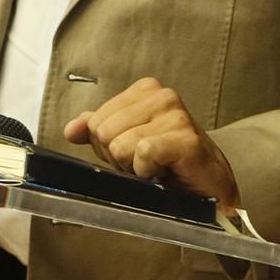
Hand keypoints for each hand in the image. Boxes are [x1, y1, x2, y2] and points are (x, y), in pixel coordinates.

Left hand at [64, 78, 239, 210]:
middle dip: (118, 156)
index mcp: (145, 90)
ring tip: (156, 168)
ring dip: (133, 167)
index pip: (95, 120)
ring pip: (120, 144)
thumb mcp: (125, 143)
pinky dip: (147, 171)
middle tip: (145, 163)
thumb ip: (97, 131)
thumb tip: (71, 129)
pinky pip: (143, 153)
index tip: (133, 153)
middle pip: (104, 132)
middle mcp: (162, 95)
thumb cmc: (167, 164)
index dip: (107, 145)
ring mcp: (176, 115)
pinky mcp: (186, 139)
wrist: (208, 189)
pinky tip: (163, 172)